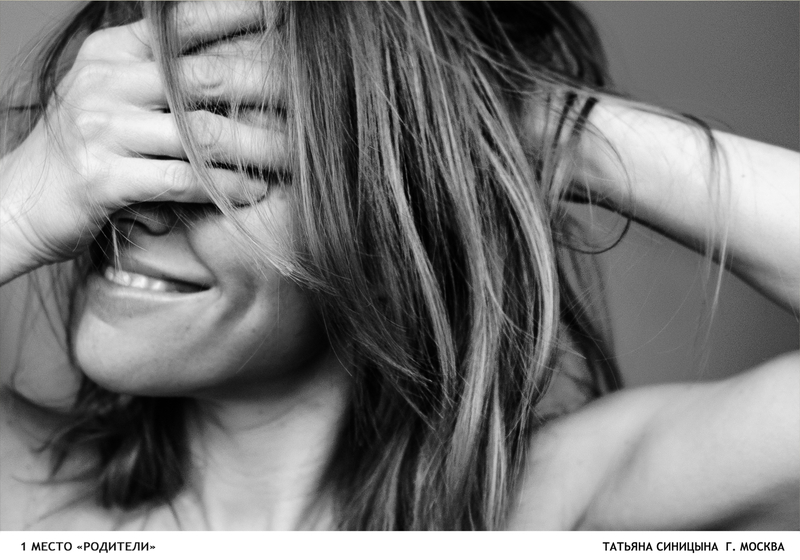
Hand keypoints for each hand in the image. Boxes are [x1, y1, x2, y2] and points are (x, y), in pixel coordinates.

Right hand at [0, 2, 285, 283]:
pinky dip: (225, 187)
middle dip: (266, 87)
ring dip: (259, 147)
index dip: (238, 13)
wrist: (20, 201)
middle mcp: (106, 80)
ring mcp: (102, 128)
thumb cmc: (86, 149)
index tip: (286, 13)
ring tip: (299, 158)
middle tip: (316, 99)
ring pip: (201, 134)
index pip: (182, 23)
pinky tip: (255, 192)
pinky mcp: (103, 179)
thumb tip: (237, 66)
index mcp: (113, 52)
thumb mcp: (114, 94)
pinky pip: (181, 180)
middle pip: (204, 76)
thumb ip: (162, 77)